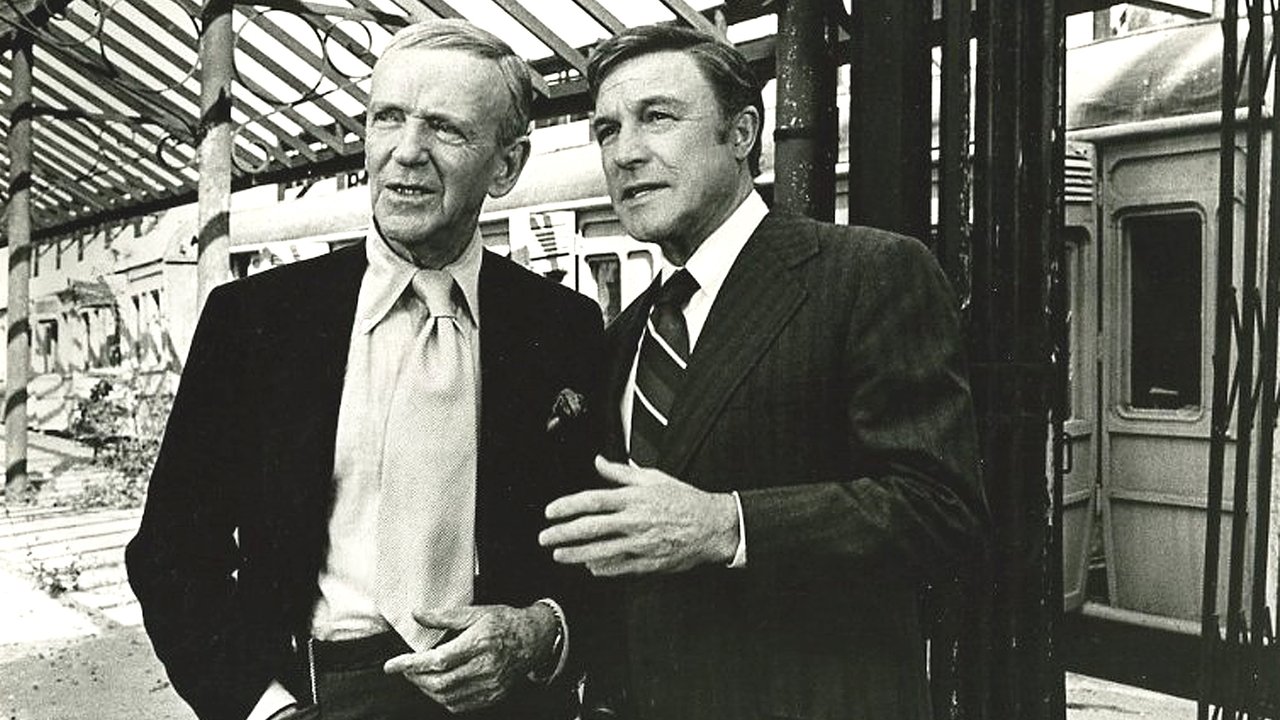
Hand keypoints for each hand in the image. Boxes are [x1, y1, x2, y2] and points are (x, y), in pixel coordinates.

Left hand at [383, 604, 555, 712]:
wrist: (534, 640)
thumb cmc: (505, 622)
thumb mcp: (476, 612)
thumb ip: (445, 616)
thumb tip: (418, 615)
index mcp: (479, 643)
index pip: (438, 660)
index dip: (411, 665)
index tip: (391, 665)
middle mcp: (485, 667)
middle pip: (439, 683)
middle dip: (415, 678)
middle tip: (404, 669)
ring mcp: (490, 685)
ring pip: (447, 697)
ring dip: (426, 689)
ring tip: (419, 676)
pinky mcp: (492, 696)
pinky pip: (459, 705)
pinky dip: (442, 698)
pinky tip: (438, 685)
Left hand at [539, 455, 738, 575]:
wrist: (713, 526)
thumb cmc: (684, 500)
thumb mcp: (654, 478)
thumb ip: (622, 472)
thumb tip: (598, 462)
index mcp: (634, 498)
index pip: (593, 500)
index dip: (568, 506)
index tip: (550, 512)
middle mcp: (634, 521)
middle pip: (591, 528)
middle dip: (563, 533)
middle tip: (544, 537)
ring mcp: (641, 544)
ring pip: (600, 551)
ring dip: (576, 554)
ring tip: (558, 555)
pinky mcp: (649, 563)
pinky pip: (619, 567)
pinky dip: (602, 568)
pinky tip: (589, 567)